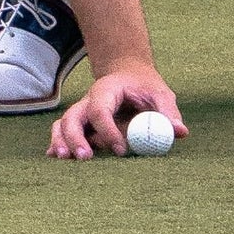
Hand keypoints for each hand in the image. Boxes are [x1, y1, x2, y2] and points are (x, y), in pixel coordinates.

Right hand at [47, 66, 188, 159]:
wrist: (128, 75)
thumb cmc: (145, 86)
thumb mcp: (160, 94)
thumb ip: (168, 112)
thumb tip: (180, 131)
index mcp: (108, 90)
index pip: (101, 109)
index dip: (108, 130)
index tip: (121, 150)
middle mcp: (89, 101)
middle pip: (73, 116)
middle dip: (75, 137)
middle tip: (85, 158)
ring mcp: (82, 113)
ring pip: (63, 124)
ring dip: (60, 141)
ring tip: (62, 159)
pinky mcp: (80, 125)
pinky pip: (62, 132)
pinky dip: (57, 143)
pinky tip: (53, 157)